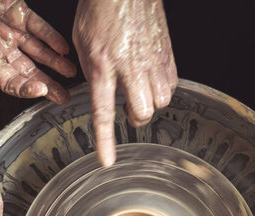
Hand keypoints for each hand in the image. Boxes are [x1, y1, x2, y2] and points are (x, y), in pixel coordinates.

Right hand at [0, 0, 75, 102]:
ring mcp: (10, 30)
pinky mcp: (19, 11)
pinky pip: (39, 28)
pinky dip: (52, 38)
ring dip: (55, 64)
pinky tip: (63, 48)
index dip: (24, 88)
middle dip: (47, 85)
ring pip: (38, 52)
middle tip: (63, 96)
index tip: (40, 90)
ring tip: (70, 73)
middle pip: (27, 72)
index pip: (8, 81)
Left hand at [73, 0, 176, 165]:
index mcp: (103, 66)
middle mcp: (130, 67)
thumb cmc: (100, 11)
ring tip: (140, 91)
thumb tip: (101, 95)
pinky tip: (151, 79)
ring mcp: (152, 61)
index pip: (104, 112)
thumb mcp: (83, 44)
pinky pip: (171, 85)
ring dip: (150, 103)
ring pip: (161, 101)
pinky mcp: (167, 55)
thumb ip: (92, 73)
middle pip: (142, 111)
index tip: (106, 161)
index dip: (105, 140)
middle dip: (136, 117)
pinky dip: (162, 88)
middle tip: (127, 109)